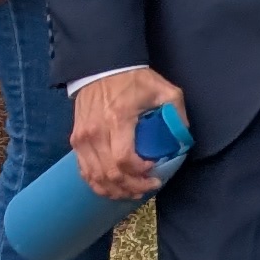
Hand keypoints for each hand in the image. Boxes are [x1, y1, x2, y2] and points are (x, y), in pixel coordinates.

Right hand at [67, 65, 182, 198]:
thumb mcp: (163, 90)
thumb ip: (176, 113)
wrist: (101, 67)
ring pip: (94, 177)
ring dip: (113, 190)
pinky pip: (83, 170)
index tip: (155, 173)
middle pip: (109, 174)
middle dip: (130, 187)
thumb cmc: (133, 80)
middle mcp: (95, 133)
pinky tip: (112, 188)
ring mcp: (82, 138)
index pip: (124, 160)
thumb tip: (183, 139)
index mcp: (117, 120)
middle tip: (148, 188)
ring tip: (132, 193)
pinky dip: (97, 184)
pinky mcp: (75, 140)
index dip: (140, 174)